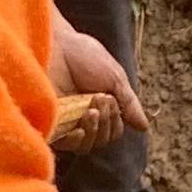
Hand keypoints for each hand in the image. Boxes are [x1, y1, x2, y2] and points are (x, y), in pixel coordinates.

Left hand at [49, 18, 143, 136]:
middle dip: (106, 122)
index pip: (114, 130)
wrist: (55, 44)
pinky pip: (65, 146)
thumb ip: (128, 104)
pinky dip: (76, 141)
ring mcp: (64, 121)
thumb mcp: (114, 78)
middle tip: (100, 98)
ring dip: (94, 131)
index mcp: (98, 107)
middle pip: (102, 140)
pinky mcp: (47, 123)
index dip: (116, 120)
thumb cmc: (83, 55)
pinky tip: (78, 129)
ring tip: (90, 110)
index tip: (110, 98)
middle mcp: (81, 117)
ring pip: (86, 146)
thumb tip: (144, 127)